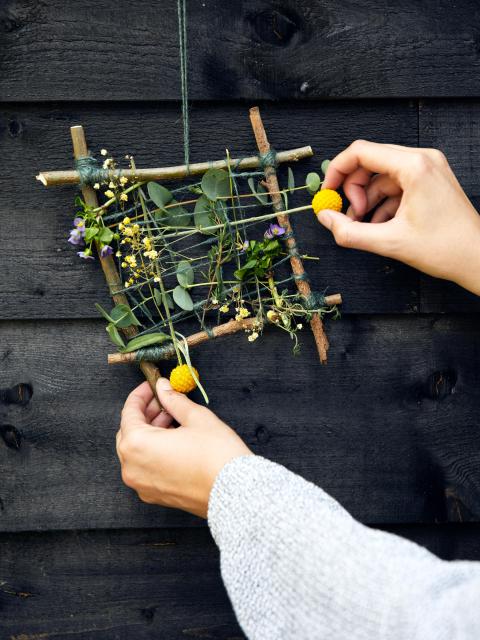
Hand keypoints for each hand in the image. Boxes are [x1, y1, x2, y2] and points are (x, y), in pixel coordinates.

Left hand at [116, 378, 251, 517]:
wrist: (234, 492)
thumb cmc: (216, 456)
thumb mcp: (195, 417)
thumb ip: (174, 400)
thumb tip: (163, 388)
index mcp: (137, 445)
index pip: (129, 412)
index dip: (141, 395)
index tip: (151, 386)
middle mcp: (132, 468)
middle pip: (129, 433)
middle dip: (146, 414)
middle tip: (164, 401)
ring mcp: (142, 485)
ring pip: (136, 451)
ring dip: (150, 432)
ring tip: (173, 419)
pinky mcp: (154, 495)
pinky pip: (145, 467)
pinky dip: (153, 451)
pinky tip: (174, 440)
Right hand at [318, 140, 479, 294]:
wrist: (478, 258)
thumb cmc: (446, 248)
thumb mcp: (389, 242)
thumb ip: (350, 231)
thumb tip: (325, 218)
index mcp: (414, 166)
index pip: (361, 152)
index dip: (337, 171)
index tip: (328, 193)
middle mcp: (422, 159)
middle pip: (370, 161)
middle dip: (353, 188)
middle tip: (349, 214)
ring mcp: (428, 168)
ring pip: (381, 175)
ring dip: (367, 198)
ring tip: (363, 225)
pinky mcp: (430, 181)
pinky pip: (395, 184)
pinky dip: (382, 202)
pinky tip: (380, 225)